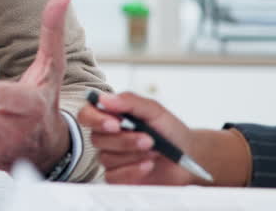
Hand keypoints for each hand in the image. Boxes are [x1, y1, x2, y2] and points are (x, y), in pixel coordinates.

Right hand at [78, 92, 197, 184]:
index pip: (87, 114)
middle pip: (97, 138)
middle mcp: (108, 136)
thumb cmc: (170, 131)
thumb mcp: (154, 110)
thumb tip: (104, 98)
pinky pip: (114, 176)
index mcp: (111, 116)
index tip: (115, 123)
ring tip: (153, 151)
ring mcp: (111, 157)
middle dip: (125, 140)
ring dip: (133, 154)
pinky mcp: (118, 176)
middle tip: (148, 139)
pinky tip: (147, 165)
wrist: (188, 156)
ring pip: (106, 158)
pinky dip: (133, 170)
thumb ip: (129, 102)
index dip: (95, 119)